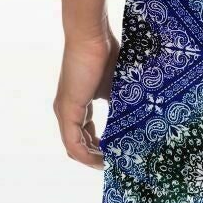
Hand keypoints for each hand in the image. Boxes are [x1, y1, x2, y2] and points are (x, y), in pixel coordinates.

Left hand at [54, 22, 119, 168]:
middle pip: (79, 144)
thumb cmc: (105, 52)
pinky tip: (102, 160)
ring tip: (111, 165)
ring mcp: (65, 111)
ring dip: (92, 159)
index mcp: (78, 102)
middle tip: (116, 163)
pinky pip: (73, 143)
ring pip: (74, 147)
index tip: (116, 152)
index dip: (99, 145)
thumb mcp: (115, 84)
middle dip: (97, 156)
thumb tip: (137, 116)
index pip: (85, 132)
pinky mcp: (67, 110)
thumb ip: (119, 100)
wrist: (91, 36)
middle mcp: (68, 109)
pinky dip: (86, 155)